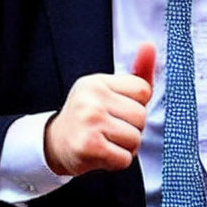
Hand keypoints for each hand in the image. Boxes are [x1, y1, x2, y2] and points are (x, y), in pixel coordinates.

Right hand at [43, 42, 155, 175]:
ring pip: (135, 139)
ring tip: (107, 141)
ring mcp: (89, 121)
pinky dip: (118, 161)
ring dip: (126, 147)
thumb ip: (136, 73)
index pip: (143, 90)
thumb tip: (150, 45)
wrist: (55, 143)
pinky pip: (125, 158)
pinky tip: (102, 153)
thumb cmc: (88, 115)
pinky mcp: (89, 146)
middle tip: (112, 128)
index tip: (119, 108)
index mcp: (97, 82)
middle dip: (132, 128)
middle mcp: (92, 98)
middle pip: (141, 116)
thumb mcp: (108, 90)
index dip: (137, 104)